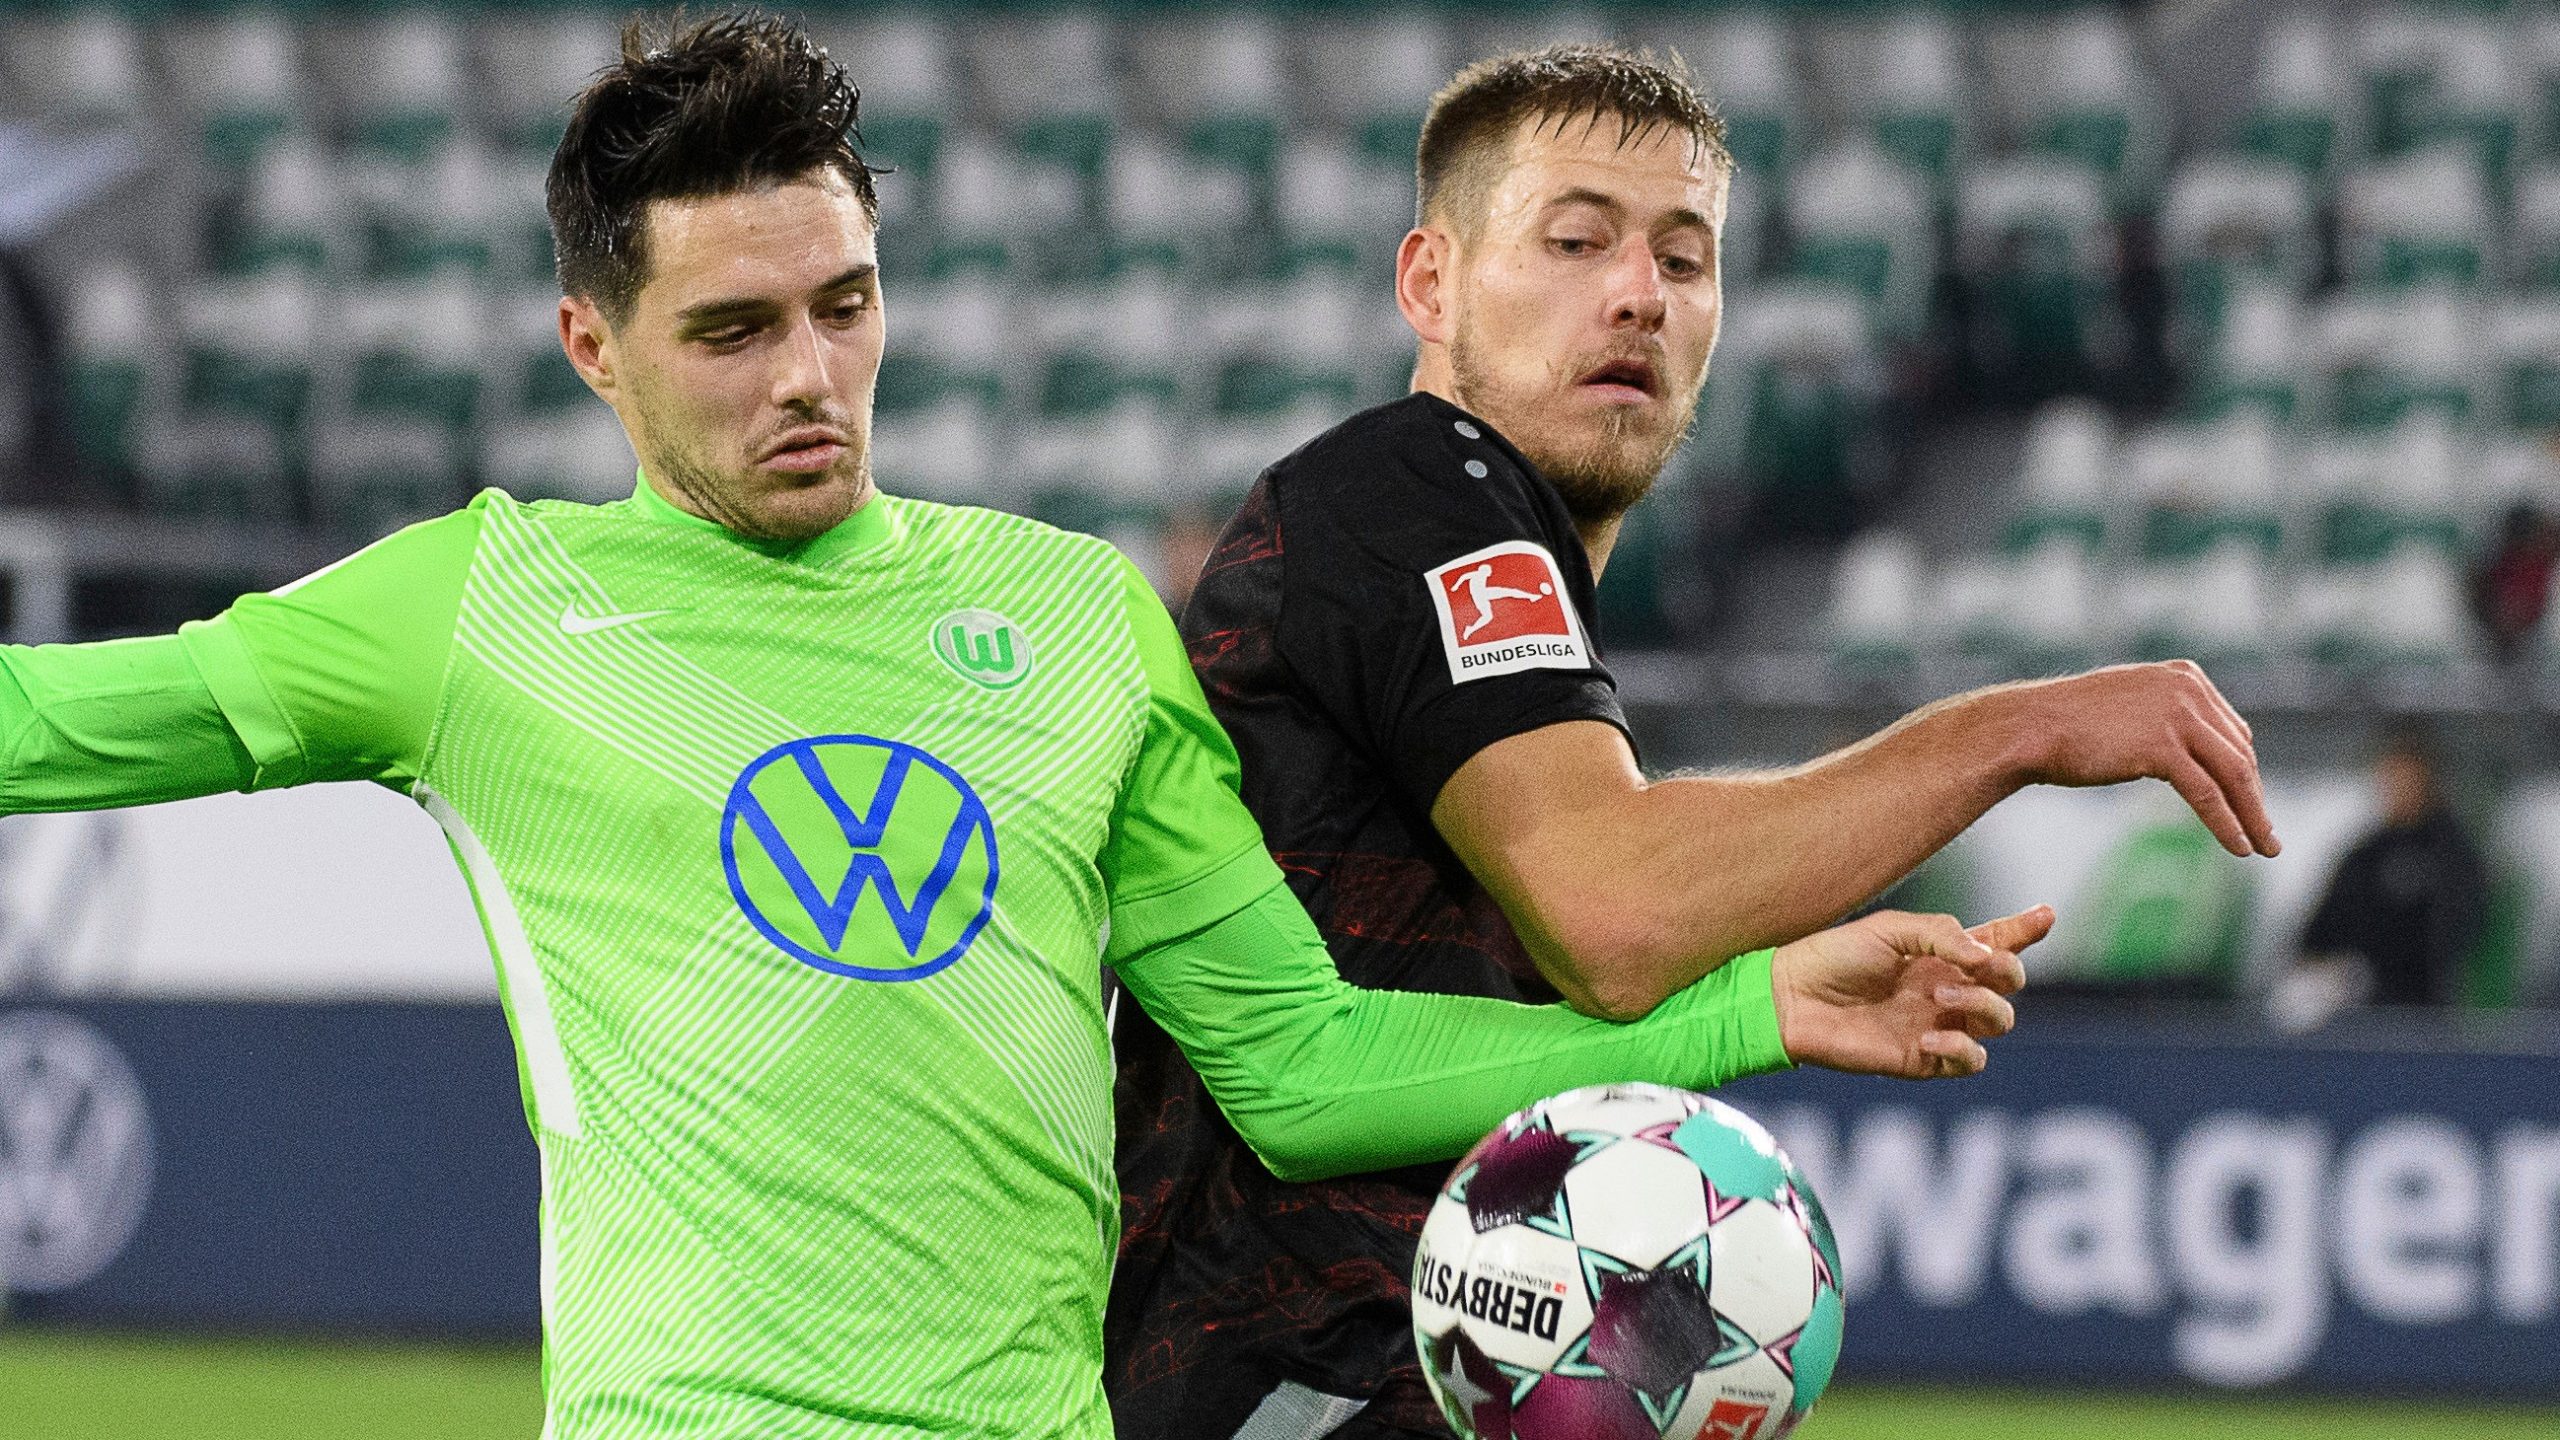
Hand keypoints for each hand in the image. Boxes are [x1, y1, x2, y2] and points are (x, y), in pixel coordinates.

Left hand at [1769, 906, 2051, 1079]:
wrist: (1794, 999)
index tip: (2047, 913)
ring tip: (1939, 998)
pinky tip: (1930, 1037)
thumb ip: (1943, 935)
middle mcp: (1946, 987)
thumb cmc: (1836, 956)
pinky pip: (1971, 1061)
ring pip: (1998, 1021)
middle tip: (1972, 967)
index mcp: (1940, 952)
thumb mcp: (1891, 930)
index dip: (2025, 929)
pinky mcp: (1924, 1059)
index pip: (1996, 941)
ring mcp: (1938, 1024)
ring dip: (1982, 1007)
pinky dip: (1962, 1049)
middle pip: (2009, 983)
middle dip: (2006, 972)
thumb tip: (1987, 958)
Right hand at [1995, 661, 2279, 858]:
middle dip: (2255, 798)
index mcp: (2184, 676)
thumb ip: (2164, 717)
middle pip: (2238, 753)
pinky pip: (2207, 794)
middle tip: (2266, 833)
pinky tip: (2241, 847)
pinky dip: (2228, 824)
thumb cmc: (2067, 723)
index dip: (2242, 772)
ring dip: (2253, 816)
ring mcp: (2177, 716)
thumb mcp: (2129, 706)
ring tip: (2265, 847)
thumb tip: (2190, 752)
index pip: (2232, 731)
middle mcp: (2188, 689)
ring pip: (2232, 775)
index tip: (2248, 803)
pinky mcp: (2163, 747)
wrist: (2029, 727)